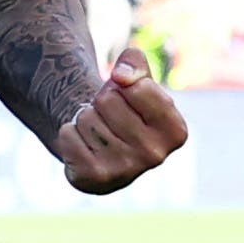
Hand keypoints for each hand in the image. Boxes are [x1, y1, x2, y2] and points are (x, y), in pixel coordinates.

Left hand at [54, 54, 187, 191]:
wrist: (101, 146)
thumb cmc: (124, 108)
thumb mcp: (136, 80)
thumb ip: (135, 64)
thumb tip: (121, 76)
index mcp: (176, 131)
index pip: (138, 86)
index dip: (125, 85)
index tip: (128, 99)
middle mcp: (156, 155)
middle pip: (108, 101)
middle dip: (102, 101)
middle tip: (109, 116)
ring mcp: (126, 170)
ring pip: (86, 117)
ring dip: (85, 118)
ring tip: (97, 131)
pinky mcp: (95, 178)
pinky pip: (67, 136)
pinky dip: (69, 134)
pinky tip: (83, 145)